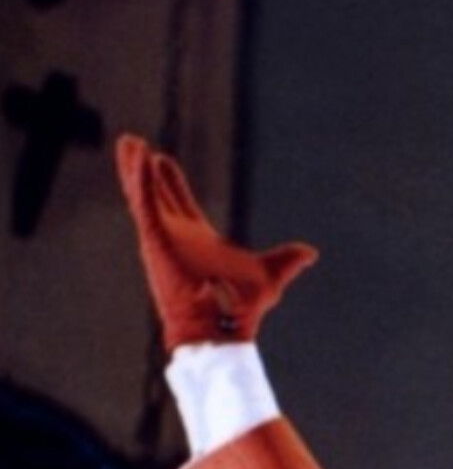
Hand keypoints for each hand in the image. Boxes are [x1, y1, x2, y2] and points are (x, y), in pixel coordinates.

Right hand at [116, 134, 316, 349]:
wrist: (224, 326)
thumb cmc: (242, 309)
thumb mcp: (270, 276)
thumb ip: (286, 260)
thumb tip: (310, 252)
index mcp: (198, 241)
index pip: (180, 204)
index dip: (171, 182)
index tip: (162, 159)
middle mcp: (176, 237)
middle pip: (156, 195)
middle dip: (143, 170)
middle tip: (134, 143)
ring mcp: (164, 238)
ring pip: (143, 196)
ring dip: (134, 169)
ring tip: (127, 142)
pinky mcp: (158, 240)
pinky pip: (145, 205)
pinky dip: (141, 181)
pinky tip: (139, 158)